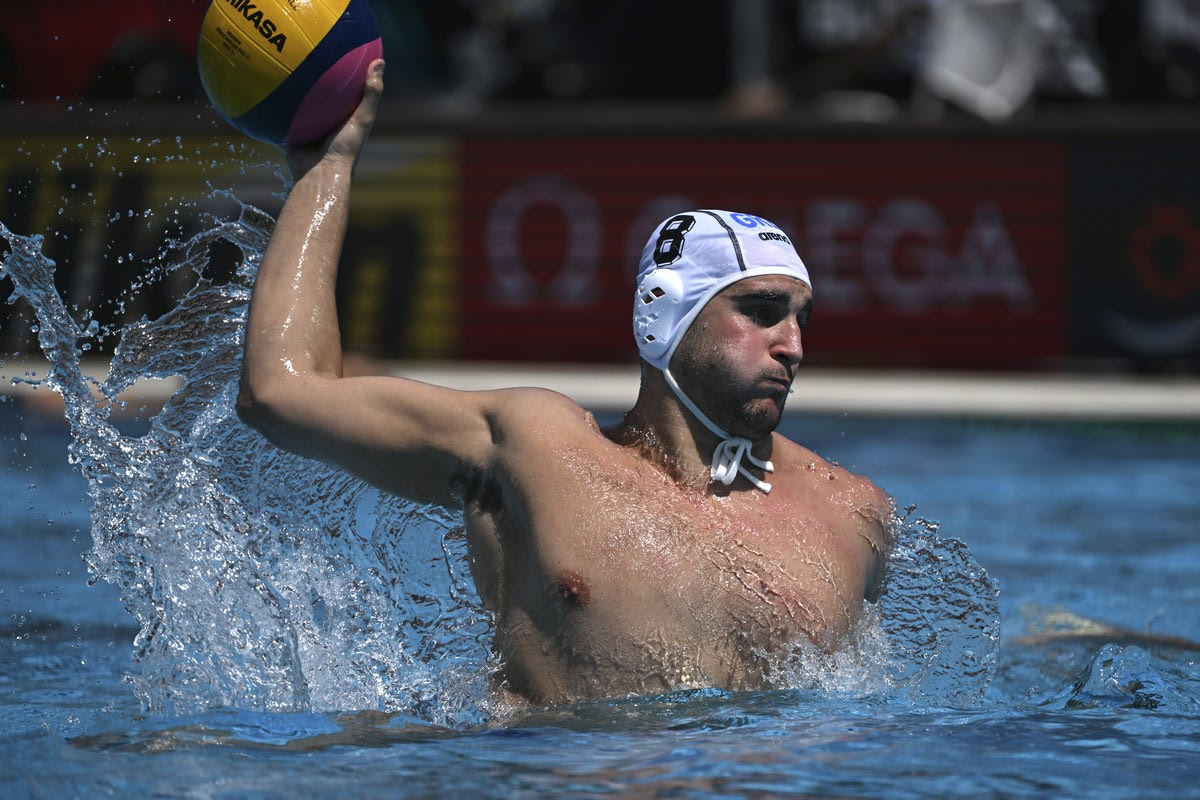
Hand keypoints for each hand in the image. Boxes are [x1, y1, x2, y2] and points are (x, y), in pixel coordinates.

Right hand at [286, 58, 384, 180]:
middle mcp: (329, 119)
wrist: (318, 173)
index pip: (349, 87)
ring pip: (300, 101)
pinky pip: (282, 113)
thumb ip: (371, 93)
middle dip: (317, 73)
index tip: (344, 46)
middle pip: (322, 91)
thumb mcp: (362, 118)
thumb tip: (380, 61)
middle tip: (310, 47)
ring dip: (294, 85)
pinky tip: (266, 81)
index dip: (348, 69)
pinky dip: (276, 101)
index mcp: (347, 116)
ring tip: (284, 59)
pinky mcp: (291, 131)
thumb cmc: (345, 148)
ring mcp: (309, 125)